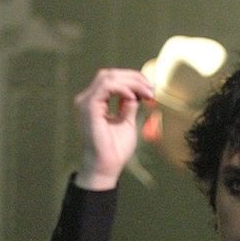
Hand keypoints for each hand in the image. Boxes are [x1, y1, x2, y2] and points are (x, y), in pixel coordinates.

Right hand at [74, 68, 154, 189]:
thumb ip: (129, 106)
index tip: (151, 88)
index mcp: (96, 102)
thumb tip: (136, 93)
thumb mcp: (127, 122)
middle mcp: (89, 98)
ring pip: (108, 77)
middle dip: (134, 77)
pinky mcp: (89, 107)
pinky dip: (122, 88)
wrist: (107, 166)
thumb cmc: (115, 149)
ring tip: (147, 92)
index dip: (132, 79)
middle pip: (110, 74)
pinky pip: (106, 87)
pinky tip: (134, 97)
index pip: (113, 80)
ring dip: (131, 82)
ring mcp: (87, 101)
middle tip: (152, 87)